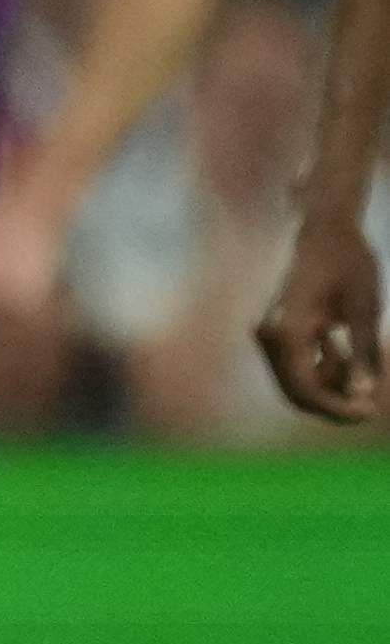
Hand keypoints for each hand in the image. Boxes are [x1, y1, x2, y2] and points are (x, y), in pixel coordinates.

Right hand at [256, 200, 385, 421]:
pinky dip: (325, 366)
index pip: (304, 388)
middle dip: (335, 402)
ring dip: (334, 381)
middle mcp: (271, 337)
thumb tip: (362, 394)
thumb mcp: (364, 308)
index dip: (335, 407)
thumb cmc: (348, 263)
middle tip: (372, 404)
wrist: (324, 231)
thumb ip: (362, 352)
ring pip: (299, 382)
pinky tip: (342, 345)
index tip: (369, 412)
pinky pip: (298, 366)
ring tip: (367, 355)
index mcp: (288, 330)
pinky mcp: (278, 335)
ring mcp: (271, 337)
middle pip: (297, 392)